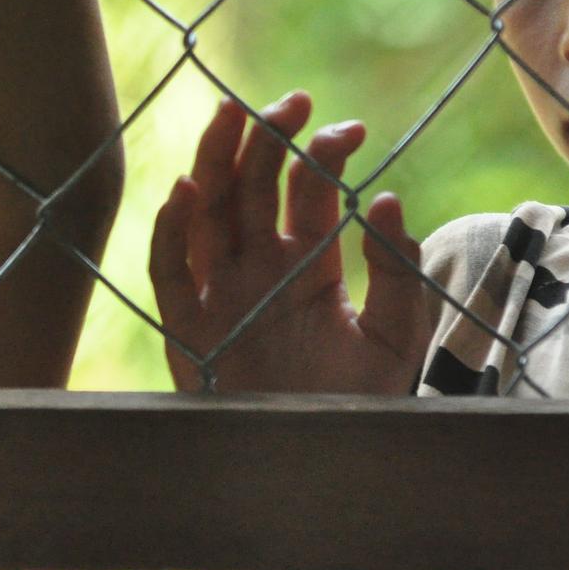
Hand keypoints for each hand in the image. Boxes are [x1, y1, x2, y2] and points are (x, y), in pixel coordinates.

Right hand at [150, 93, 429, 394]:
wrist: (317, 468)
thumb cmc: (357, 405)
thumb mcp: (397, 337)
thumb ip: (398, 272)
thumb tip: (386, 199)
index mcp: (307, 263)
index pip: (306, 190)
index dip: (322, 153)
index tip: (350, 130)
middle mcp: (258, 268)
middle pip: (251, 186)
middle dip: (267, 139)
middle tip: (293, 101)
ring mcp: (219, 293)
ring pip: (207, 212)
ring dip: (216, 160)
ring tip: (233, 112)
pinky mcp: (187, 328)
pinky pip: (169, 270)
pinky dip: (171, 229)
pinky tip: (187, 190)